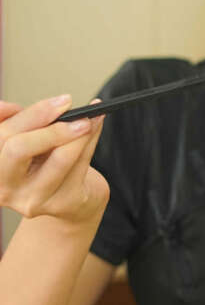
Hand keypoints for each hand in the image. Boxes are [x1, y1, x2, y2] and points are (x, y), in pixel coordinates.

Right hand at [0, 96, 108, 223]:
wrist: (68, 197)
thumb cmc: (42, 162)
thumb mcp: (23, 138)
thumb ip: (13, 122)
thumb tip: (6, 107)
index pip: (2, 136)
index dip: (30, 114)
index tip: (56, 100)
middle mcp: (4, 188)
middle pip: (19, 149)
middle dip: (49, 126)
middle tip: (75, 112)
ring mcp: (32, 200)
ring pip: (57, 159)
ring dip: (79, 133)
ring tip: (90, 119)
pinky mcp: (60, 204)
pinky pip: (79, 166)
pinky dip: (90, 142)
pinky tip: (95, 127)